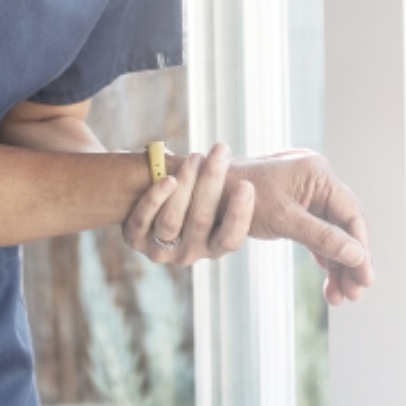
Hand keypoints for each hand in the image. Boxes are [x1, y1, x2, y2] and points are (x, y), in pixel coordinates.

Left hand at [120, 142, 253, 266]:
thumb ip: (235, 189)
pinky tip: (168, 178)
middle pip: (200, 222)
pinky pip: (143, 220)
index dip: (238, 214)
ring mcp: (160, 250)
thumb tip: (271, 165)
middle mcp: (189, 254)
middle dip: (212, 182)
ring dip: (185, 184)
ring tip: (195, 157)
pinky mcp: (135, 239)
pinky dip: (155, 198)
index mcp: (215, 248)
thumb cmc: (196, 197)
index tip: (246, 185)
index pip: (230, 239)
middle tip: (219, 151)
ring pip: (171, 221)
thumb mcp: (218, 199)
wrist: (149, 202)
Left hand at [229, 149, 373, 304]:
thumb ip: (321, 237)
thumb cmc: (238, 197)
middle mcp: (318, 181)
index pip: (352, 216)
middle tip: (353, 296)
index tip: (364, 281)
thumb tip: (358, 257)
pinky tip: (328, 280)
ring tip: (339, 298)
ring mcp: (308, 194)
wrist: (204, 189)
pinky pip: (317, 232)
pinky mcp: (297, 206)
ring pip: (333, 233)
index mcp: (319, 175)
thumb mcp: (282, 220)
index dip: (361, 250)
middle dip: (350, 262)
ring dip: (337, 264)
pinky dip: (322, 255)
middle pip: (346, 227)